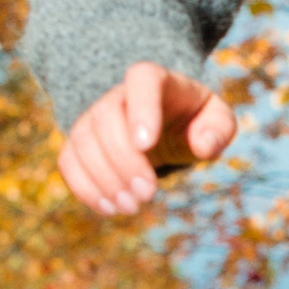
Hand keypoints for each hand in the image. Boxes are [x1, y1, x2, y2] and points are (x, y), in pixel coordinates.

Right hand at [58, 63, 237, 219]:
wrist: (167, 126)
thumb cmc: (195, 120)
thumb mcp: (217, 120)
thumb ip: (219, 128)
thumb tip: (203, 145)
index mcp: (156, 80)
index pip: (142, 80)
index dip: (140, 109)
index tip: (146, 144)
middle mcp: (119, 95)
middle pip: (106, 117)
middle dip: (123, 160)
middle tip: (147, 194)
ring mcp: (95, 117)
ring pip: (83, 140)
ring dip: (104, 179)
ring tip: (131, 207)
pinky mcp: (81, 143)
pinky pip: (69, 160)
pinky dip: (85, 187)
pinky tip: (109, 208)